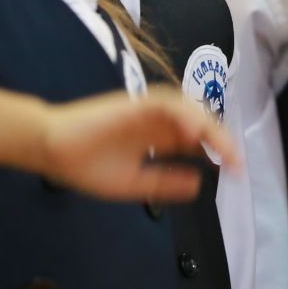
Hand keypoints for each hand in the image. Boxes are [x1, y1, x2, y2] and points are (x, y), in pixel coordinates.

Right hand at [34, 87, 237, 202]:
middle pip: (199, 122)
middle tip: (237, 164)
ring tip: (223, 149)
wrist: (50, 150)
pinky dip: (183, 115)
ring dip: (208, 126)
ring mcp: (147, 110)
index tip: (236, 170)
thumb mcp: (132, 183)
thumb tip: (198, 185)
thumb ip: (163, 183)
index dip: (218, 150)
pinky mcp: (134, 103)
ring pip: (188, 109)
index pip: (197, 140)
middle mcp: (158, 121)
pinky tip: (193, 134)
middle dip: (221, 140)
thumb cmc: (85, 165)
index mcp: (158, 138)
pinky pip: (166, 104)